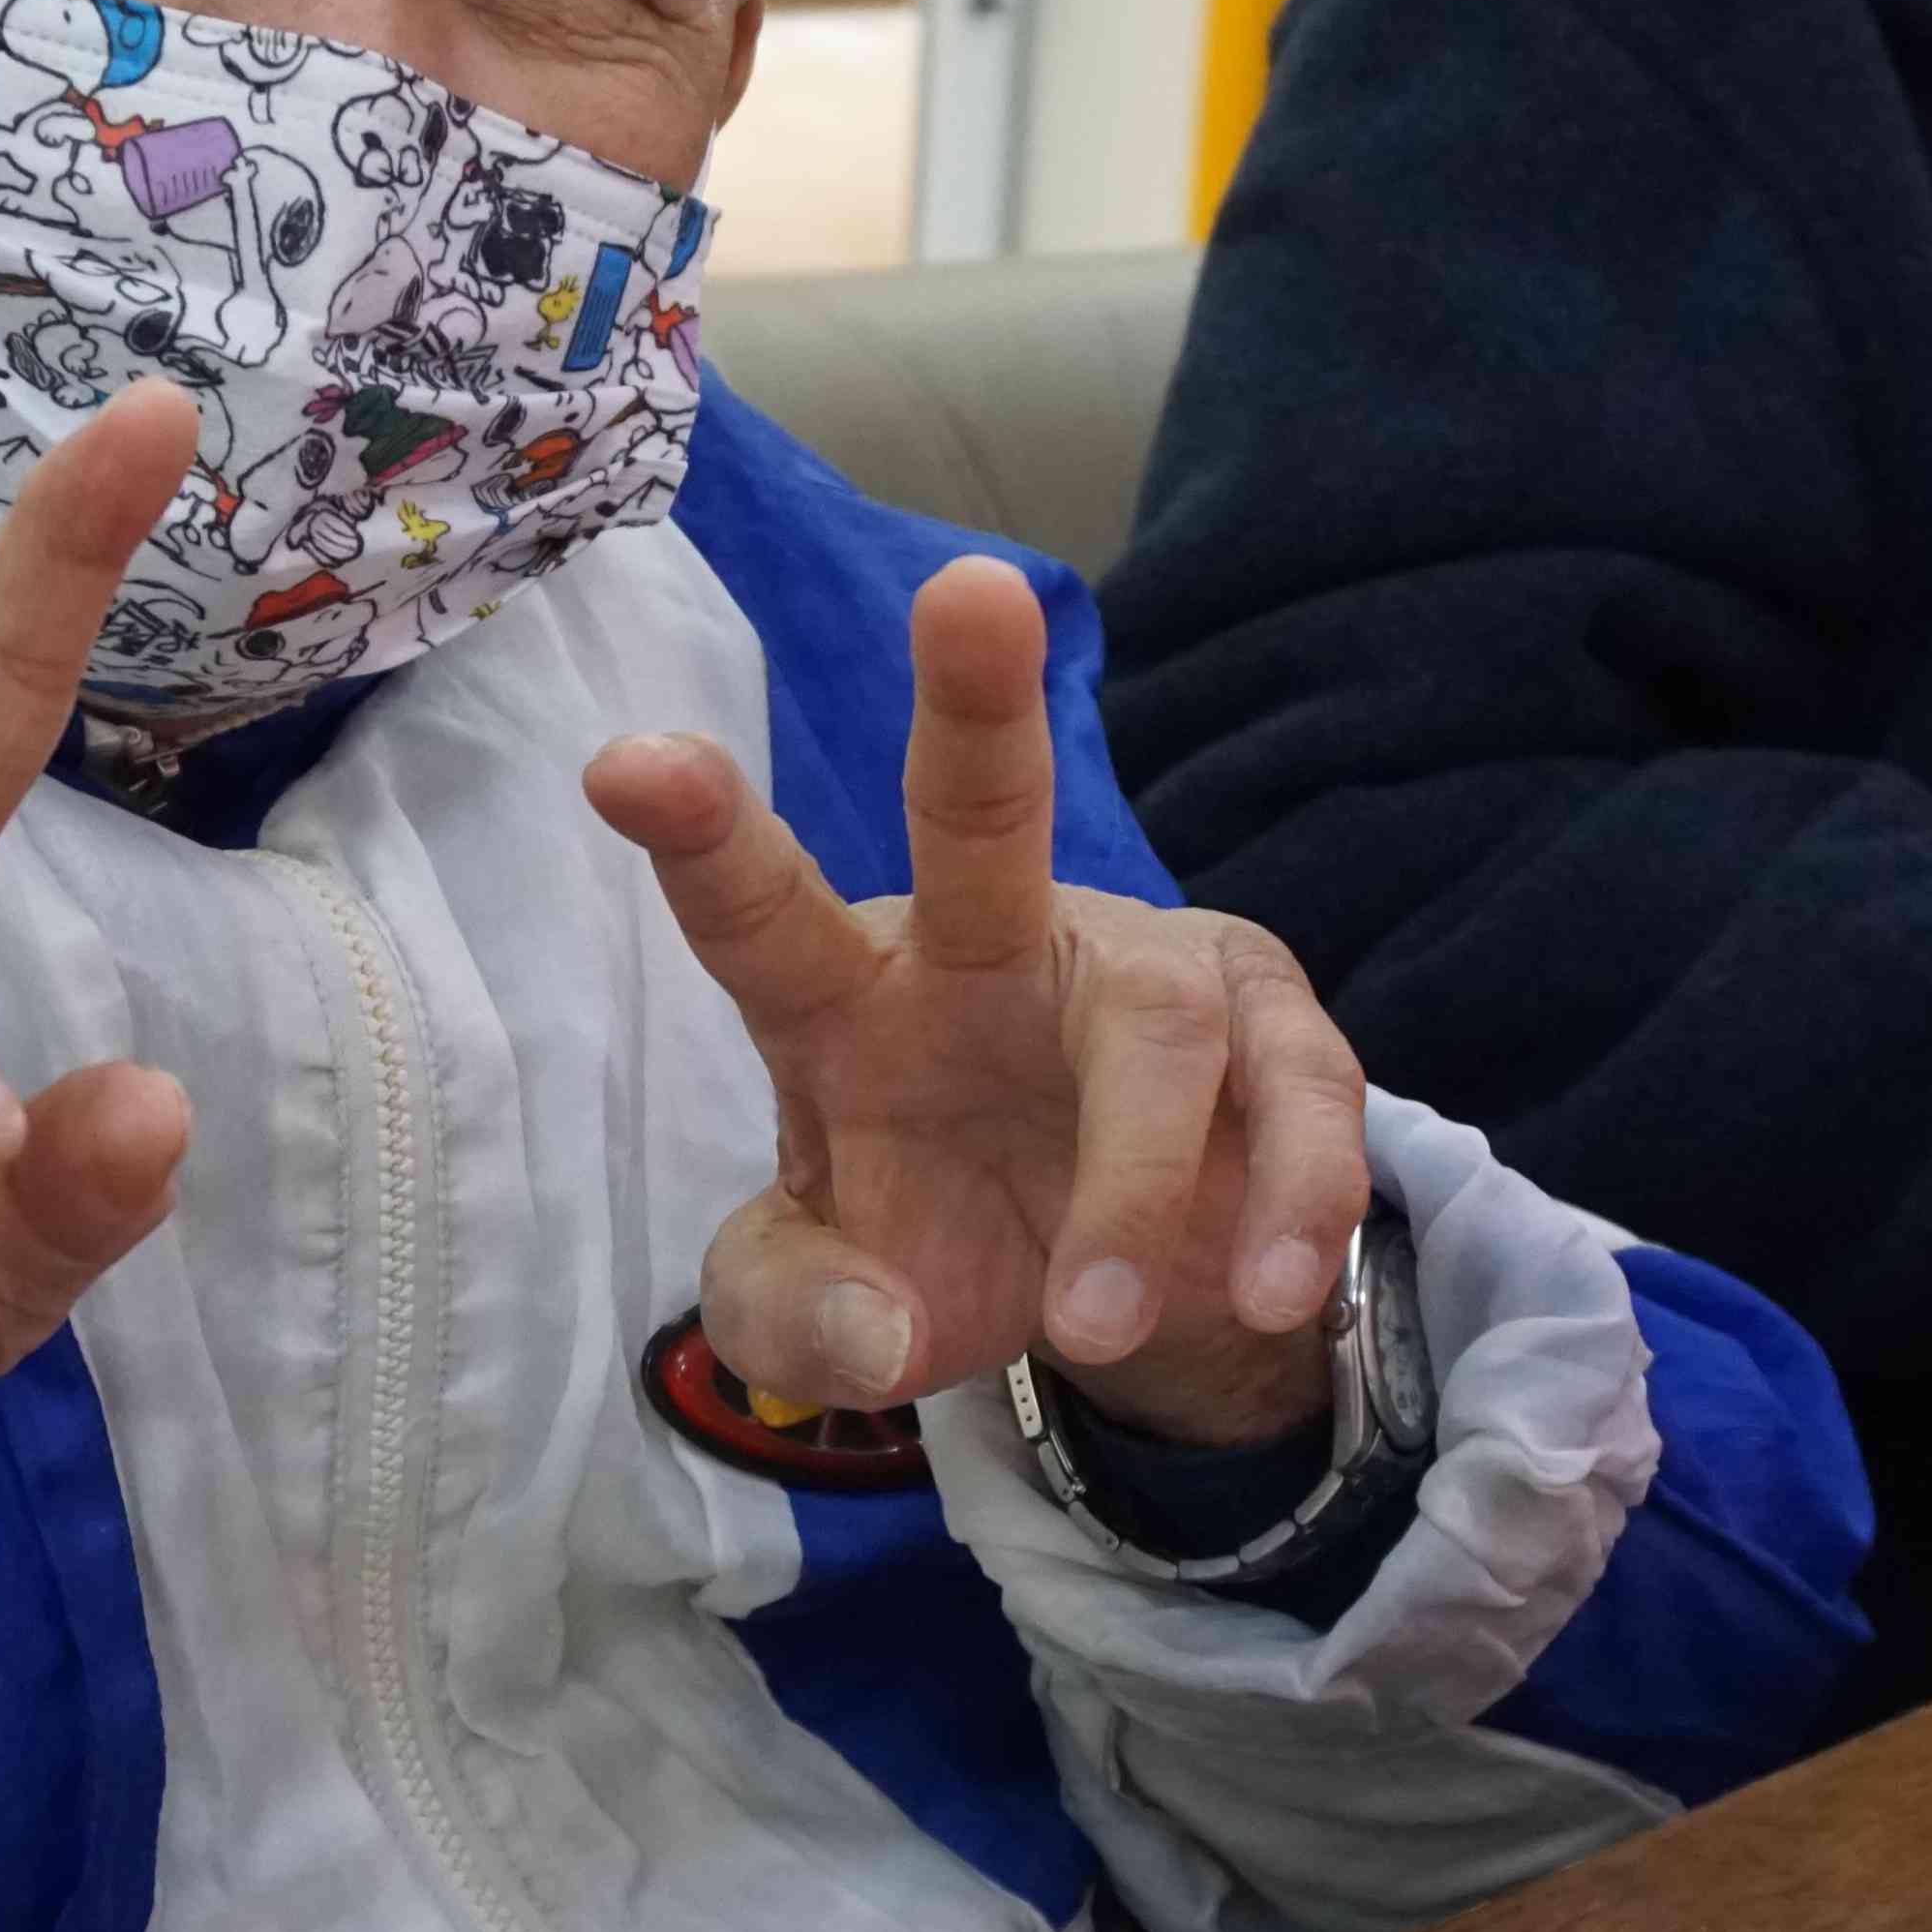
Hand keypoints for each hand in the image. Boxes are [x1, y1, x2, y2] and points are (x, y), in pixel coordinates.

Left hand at [583, 557, 1373, 1449]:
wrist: (1111, 1297)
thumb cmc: (927, 1250)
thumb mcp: (827, 1313)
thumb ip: (800, 1324)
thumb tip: (875, 1339)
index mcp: (850, 997)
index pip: (762, 912)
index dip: (701, 837)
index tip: (626, 764)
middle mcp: (993, 949)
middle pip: (985, 810)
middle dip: (979, 702)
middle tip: (972, 592)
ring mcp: (1146, 974)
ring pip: (1159, 1025)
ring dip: (1133, 1186)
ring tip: (1095, 1328)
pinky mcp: (1276, 1029)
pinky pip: (1304, 1092)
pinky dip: (1293, 1200)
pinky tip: (1265, 1297)